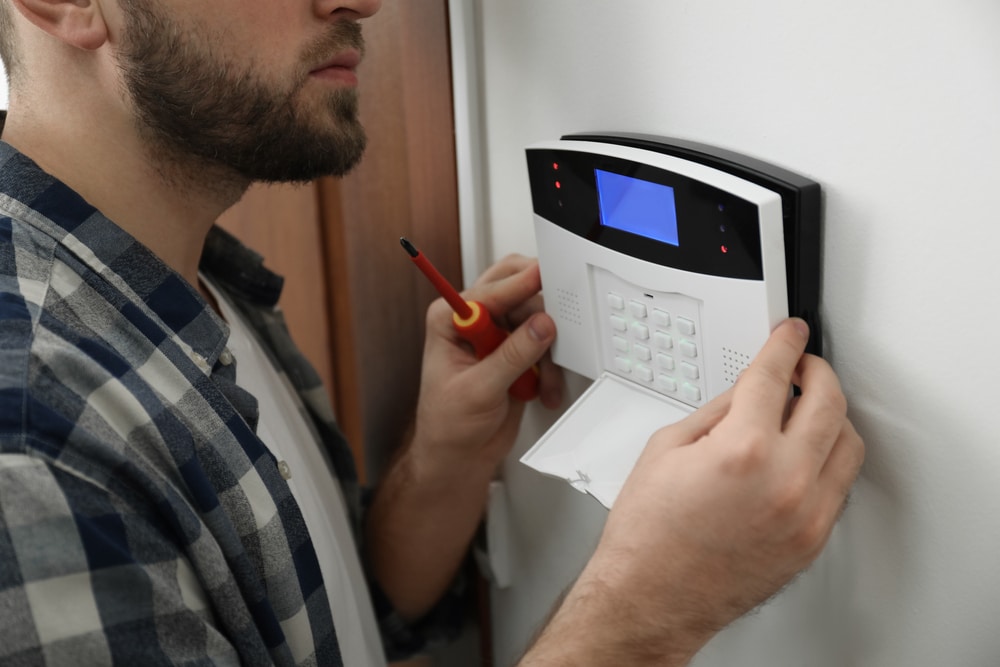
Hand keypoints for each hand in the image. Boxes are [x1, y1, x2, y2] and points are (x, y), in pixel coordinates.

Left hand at [412, 254, 563, 470]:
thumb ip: (512, 356)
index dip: (518, 285)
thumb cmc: (448, 425)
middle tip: (555, 321)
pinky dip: (549, 365)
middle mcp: (474, 322)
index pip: (488, 292)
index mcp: (450, 320)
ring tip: (542, 382)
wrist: (459, 456)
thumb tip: (540, 326)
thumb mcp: (479, 390)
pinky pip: (544, 344)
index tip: (541, 277)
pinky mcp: (517, 353)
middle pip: (514, 292)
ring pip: (535, 318)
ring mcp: (497, 336)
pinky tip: (542, 388)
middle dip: (538, 311)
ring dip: (546, 350)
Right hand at [521, 319, 863, 664]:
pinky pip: (840, 485)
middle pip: (828, 401)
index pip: (775, 376)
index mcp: (742, 449)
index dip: (784, 346)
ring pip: (847, 442)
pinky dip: (829, 457)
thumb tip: (748, 394)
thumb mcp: (667, 448)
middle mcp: (784, 481)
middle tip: (802, 364)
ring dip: (832, 414)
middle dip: (817, 371)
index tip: (789, 336)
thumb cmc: (648, 534)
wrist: (652, 596)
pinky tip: (808, 451)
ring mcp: (806, 515)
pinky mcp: (812, 541)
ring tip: (808, 407)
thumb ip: (717, 412)